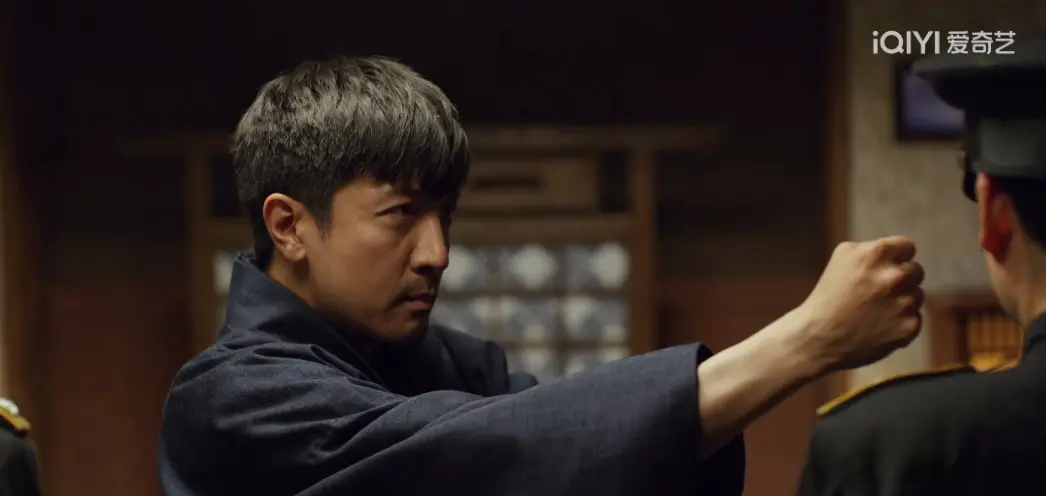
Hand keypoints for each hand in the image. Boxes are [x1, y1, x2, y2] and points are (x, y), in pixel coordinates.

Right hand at [795, 236, 924, 373]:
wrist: (819, 337)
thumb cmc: (828, 295)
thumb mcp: (841, 257)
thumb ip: (870, 249)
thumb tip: (895, 252)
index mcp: (877, 254)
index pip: (907, 246)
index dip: (897, 256)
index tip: (886, 267)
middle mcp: (895, 275)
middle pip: (916, 270)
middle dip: (901, 278)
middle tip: (879, 291)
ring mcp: (905, 302)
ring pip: (917, 295)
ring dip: (902, 301)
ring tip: (876, 310)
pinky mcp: (909, 326)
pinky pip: (915, 318)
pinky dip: (901, 322)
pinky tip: (880, 326)